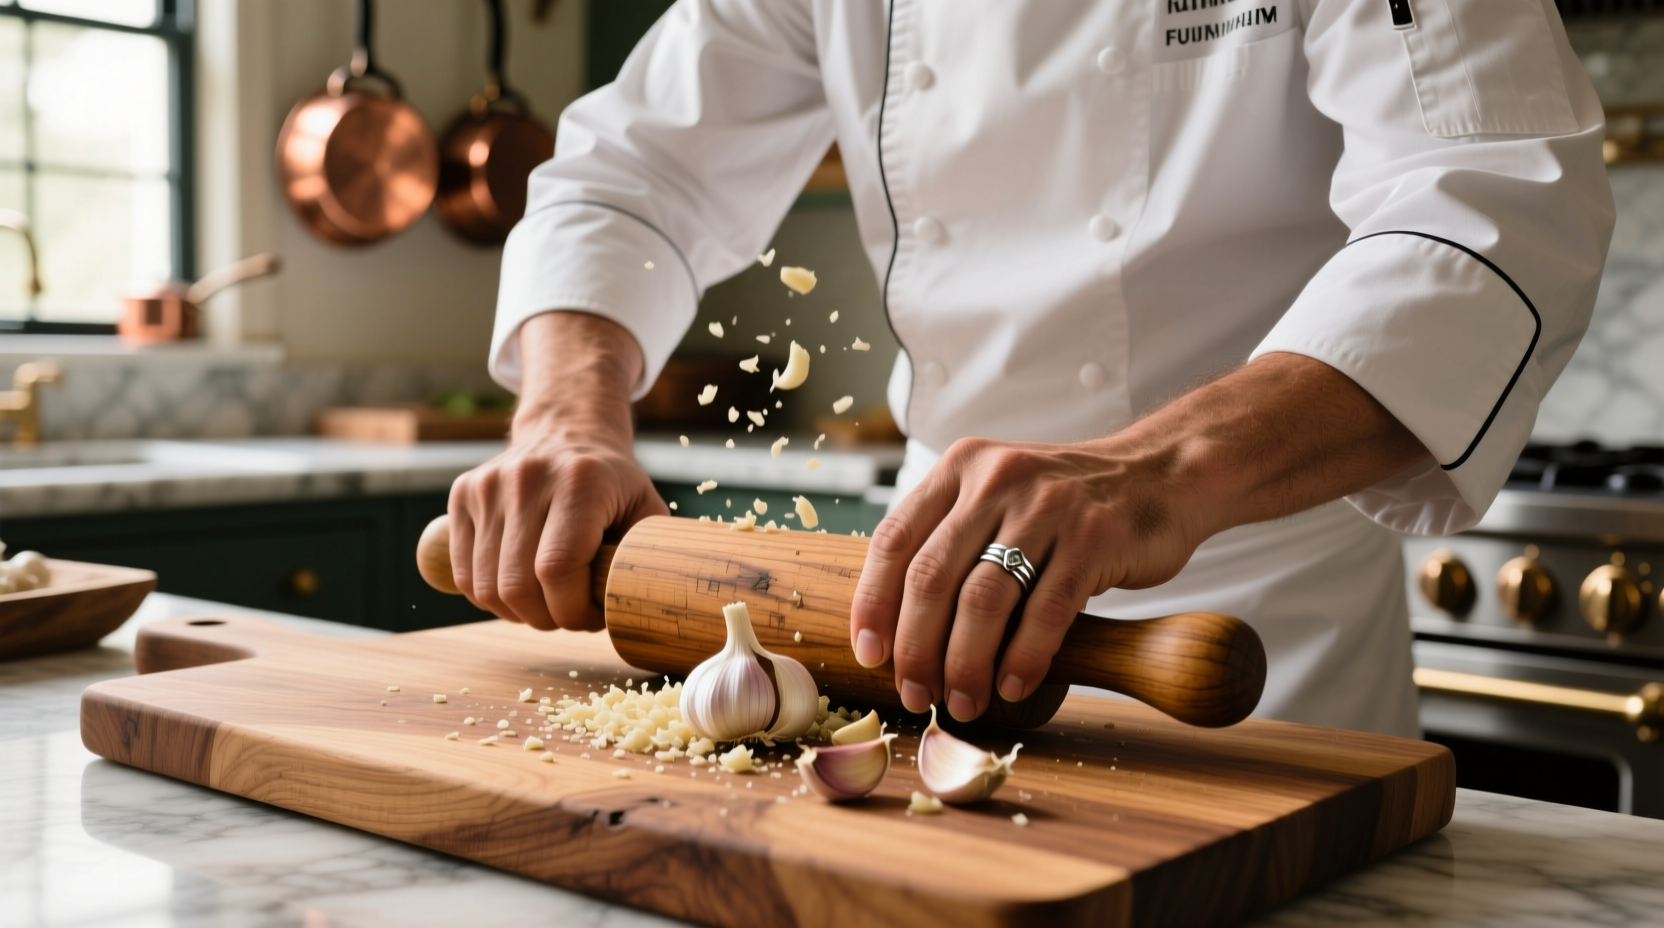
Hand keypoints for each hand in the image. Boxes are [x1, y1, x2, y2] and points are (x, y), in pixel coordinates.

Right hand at [449, 429, 665, 630]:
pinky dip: (489, 596)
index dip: (573, 610)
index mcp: (580, 481)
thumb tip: (636, 607)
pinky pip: (464, 573)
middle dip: (546, 618)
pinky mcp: (463, 495)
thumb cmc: (611, 482)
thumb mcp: (645, 508)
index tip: (591, 617)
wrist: (566, 430)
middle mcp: (527, 478)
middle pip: (517, 586)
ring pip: (486, 587)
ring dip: (516, 612)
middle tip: (568, 615)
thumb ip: (644, 556)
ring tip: (545, 603)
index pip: (557, 569)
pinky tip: (518, 588)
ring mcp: (488, 485)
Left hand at [847, 353, 1430, 722]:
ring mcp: (1049, 505)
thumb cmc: (1069, 502)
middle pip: (933, 577)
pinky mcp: (1096, 536)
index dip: (874, 602)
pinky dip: (1023, 658)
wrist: (1164, 474)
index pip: (895, 539)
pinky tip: (1012, 687)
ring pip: (985, 599)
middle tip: (915, 692)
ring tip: (962, 702)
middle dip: (916, 647)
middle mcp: (998, 478)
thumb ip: (952, 538)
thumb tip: (897, 625)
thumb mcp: (1000, 496)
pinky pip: (1047, 610)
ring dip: (965, 664)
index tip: (869, 653)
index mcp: (961, 468)